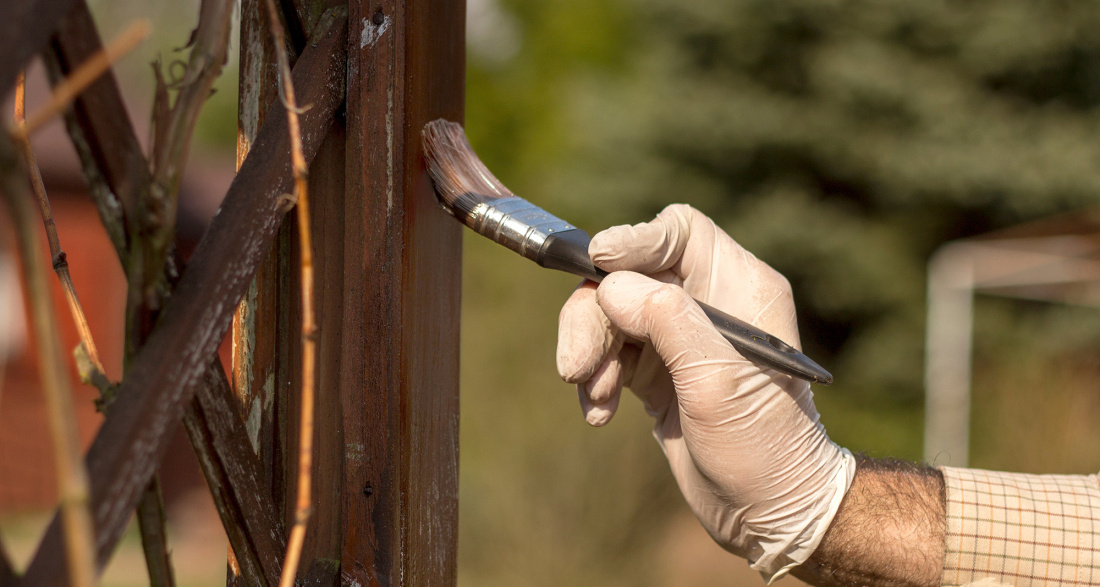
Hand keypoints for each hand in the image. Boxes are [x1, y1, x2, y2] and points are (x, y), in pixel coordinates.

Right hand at [556, 204, 854, 579]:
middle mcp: (708, 303)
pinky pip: (606, 353)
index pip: (679, 233)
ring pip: (609, 313)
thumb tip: (612, 284)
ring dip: (589, 352)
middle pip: (628, 275)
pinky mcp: (656, 370)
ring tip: (592, 397)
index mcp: (740, 288)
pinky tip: (598, 413)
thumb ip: (668, 322)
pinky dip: (594, 379)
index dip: (635, 240)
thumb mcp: (718, 382)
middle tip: (575, 365)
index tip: (597, 259)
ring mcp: (679, 336)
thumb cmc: (764, 449)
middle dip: (595, 315)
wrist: (768, 513)